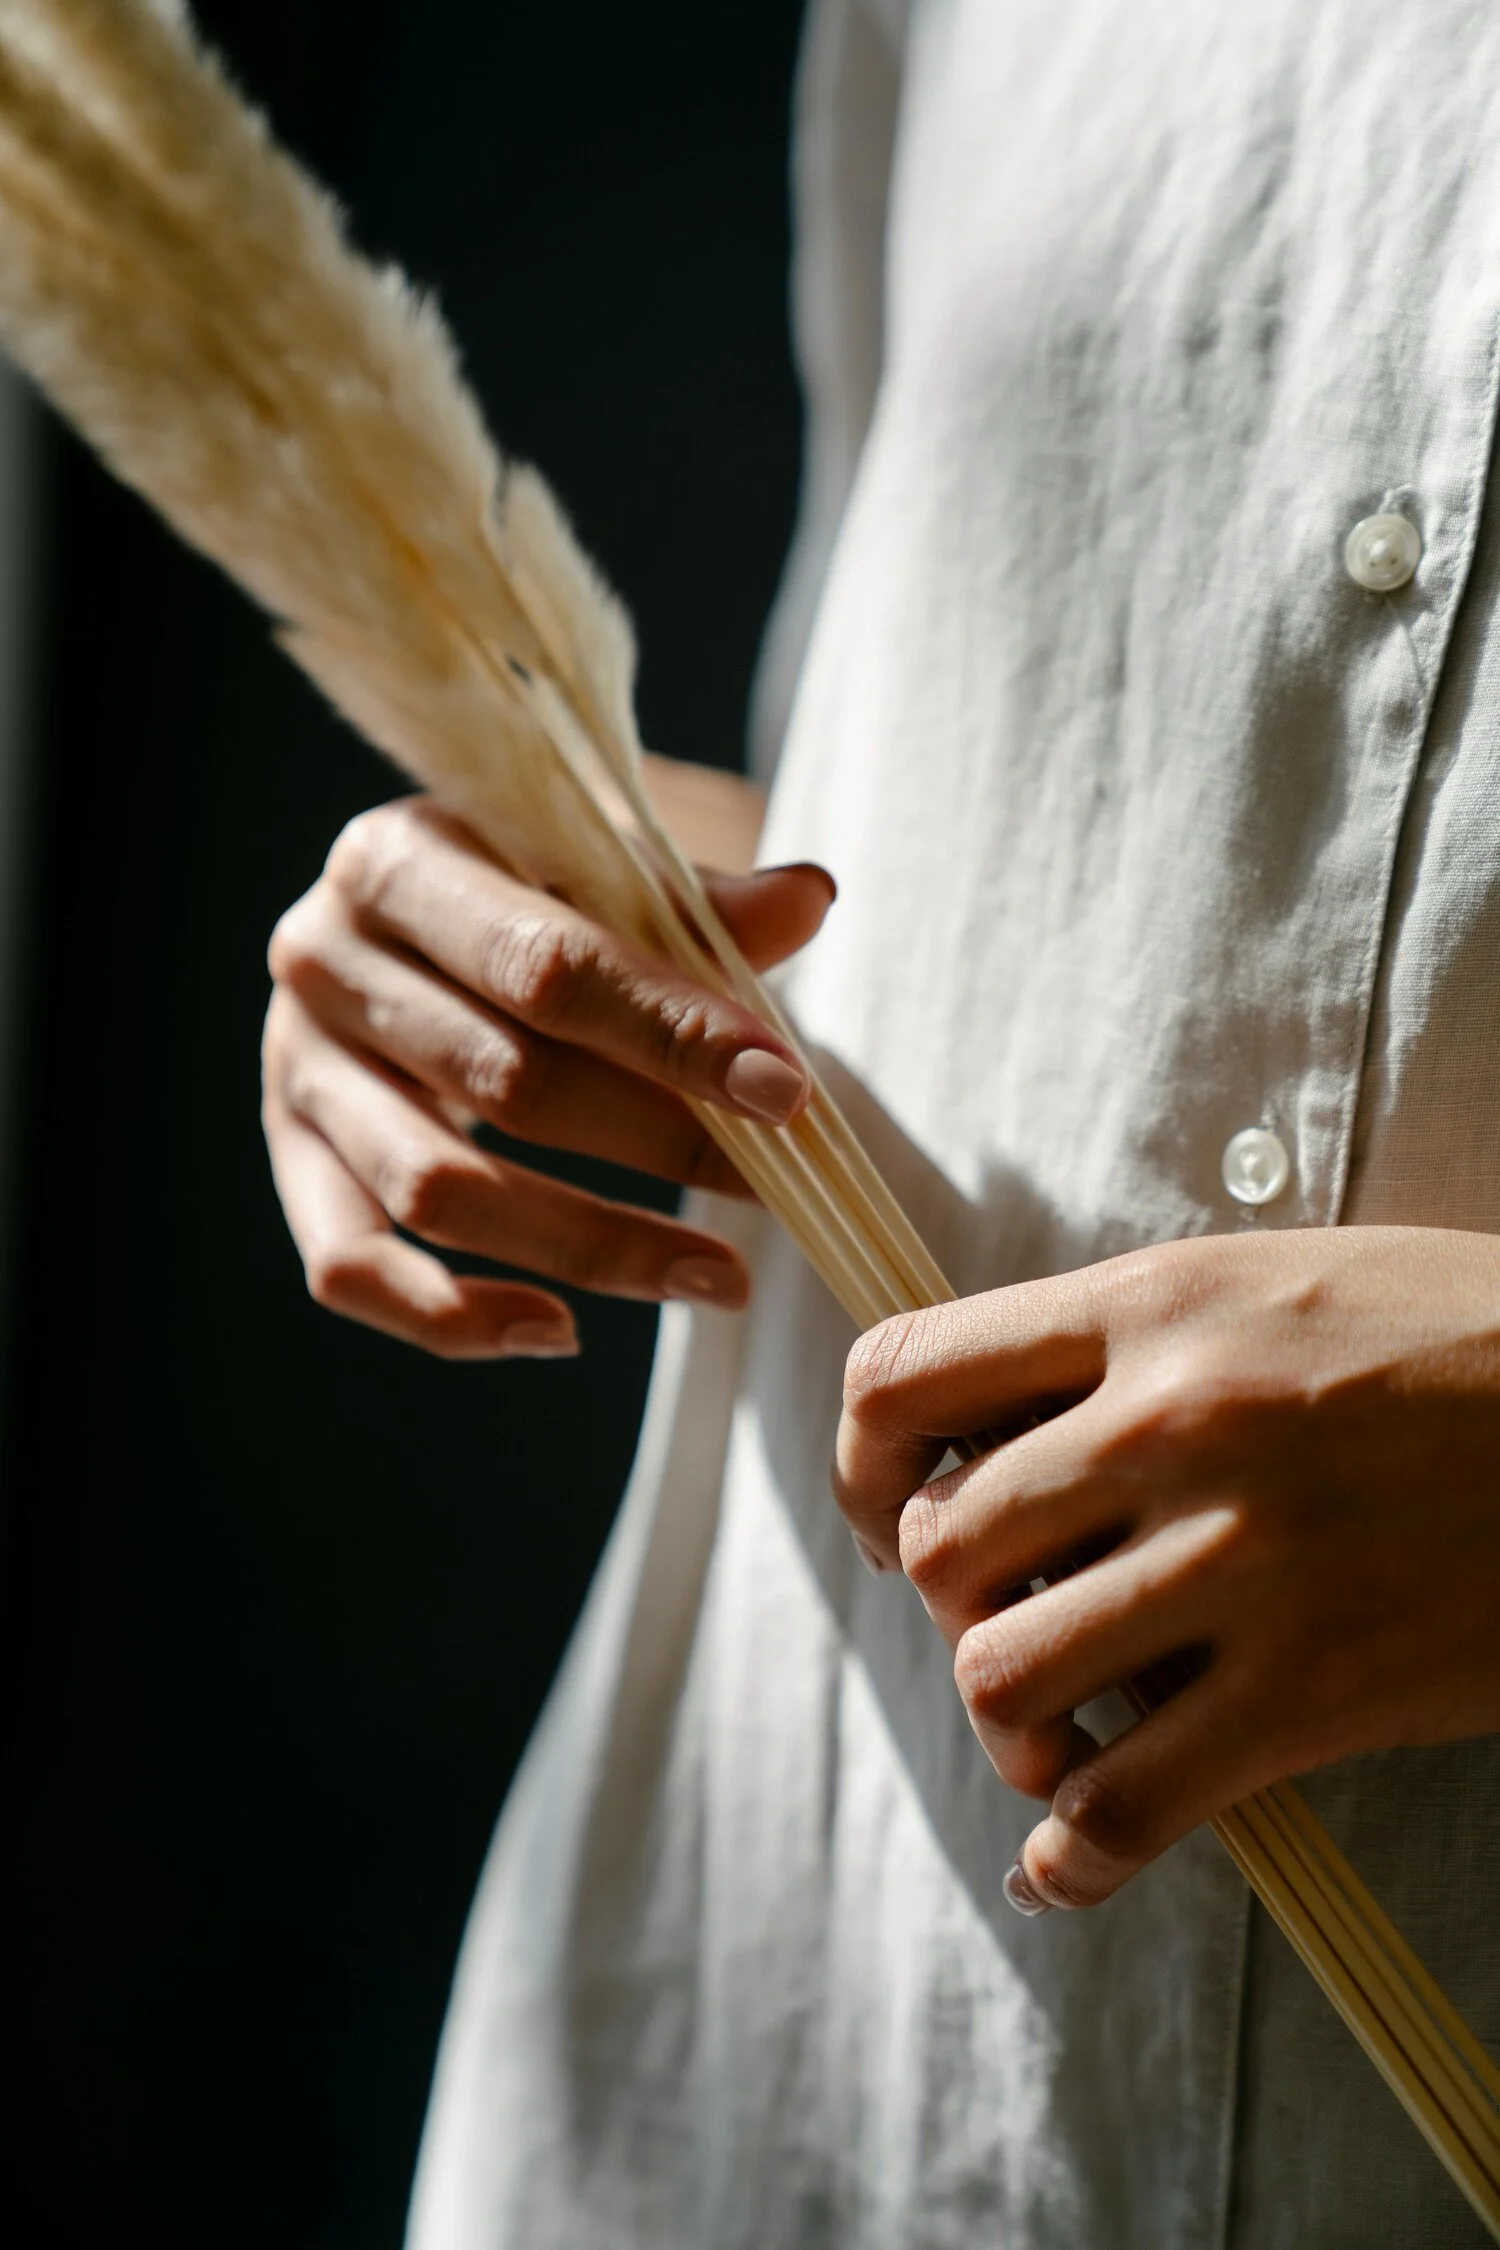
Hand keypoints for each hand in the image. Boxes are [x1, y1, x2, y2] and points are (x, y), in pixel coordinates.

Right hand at [263, 791, 833, 1357]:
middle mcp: (323, 960)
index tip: (787, 1093)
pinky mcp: (290, 1159)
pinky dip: (452, 1316)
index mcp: (399, 859)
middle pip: (505, 1082)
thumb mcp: (596, 864)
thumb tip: (807, 898)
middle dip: (661, 1143)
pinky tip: (562, 1331)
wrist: (411, 911)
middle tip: (781, 1190)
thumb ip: (693, 898)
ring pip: (435, 1191)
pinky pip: (349, 1266)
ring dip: (590, 1248)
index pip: (546, 964)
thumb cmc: (522, 884)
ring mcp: (295, 1069)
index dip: (672, 1033)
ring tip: (718, 1279)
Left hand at [834, 1227, 1499, 1909]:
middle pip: (940, 1546)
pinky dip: (1069, 1856)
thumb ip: (1125, 1341)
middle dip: (948, 1603)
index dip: (865, 1463)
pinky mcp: (1319, 1688)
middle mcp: (1172, 1423)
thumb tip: (990, 1424)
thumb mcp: (1274, 1282)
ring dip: (1009, 1728)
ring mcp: (1243, 1559)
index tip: (895, 1513)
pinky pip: (1123, 1805)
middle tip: (1007, 1620)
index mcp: (1151, 1306)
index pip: (903, 1374)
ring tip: (1059, 1733)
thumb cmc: (1459, 1341)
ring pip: (1004, 1678)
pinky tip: (1068, 1862)